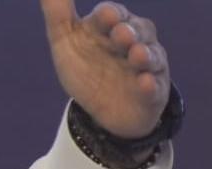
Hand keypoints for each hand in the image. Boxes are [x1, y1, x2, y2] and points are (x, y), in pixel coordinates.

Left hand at [40, 1, 171, 137]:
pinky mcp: (153, 91)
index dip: (108, 15)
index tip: (105, 15)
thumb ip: (57, 15)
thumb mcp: (65, 42)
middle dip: (129, 32)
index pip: (110, 14)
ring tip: (137, 55)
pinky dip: (150, 84)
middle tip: (121, 35)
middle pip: (136, 30)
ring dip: (144, 55)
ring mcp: (146, 65)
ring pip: (150, 55)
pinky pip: (153, 87)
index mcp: (108, 27)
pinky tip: (145, 82)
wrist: (105, 110)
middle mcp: (132, 41)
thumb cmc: (86, 68)